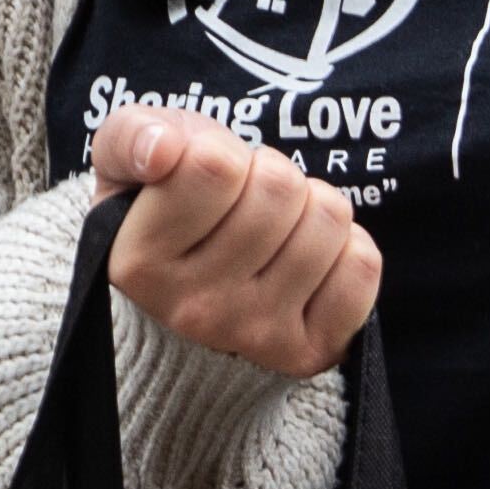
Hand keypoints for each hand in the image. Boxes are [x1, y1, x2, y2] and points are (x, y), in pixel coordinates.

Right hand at [90, 107, 379, 377]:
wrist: (194, 297)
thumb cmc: (166, 212)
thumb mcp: (128, 162)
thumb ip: (131, 138)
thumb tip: (163, 150)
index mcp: (140, 263)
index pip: (213, 165)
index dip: (218, 148)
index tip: (205, 173)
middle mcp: (194, 310)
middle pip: (279, 187)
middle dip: (270, 173)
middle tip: (246, 199)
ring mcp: (255, 336)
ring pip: (328, 218)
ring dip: (310, 205)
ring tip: (278, 227)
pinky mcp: (310, 351)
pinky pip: (361, 265)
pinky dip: (347, 247)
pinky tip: (310, 259)